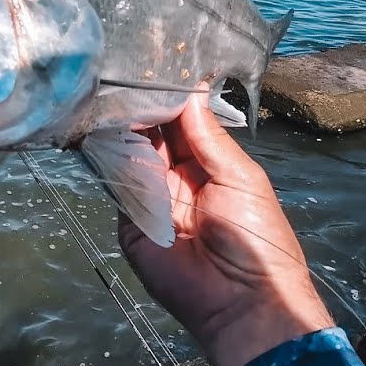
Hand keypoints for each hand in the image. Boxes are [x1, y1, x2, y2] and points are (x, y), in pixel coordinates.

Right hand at [119, 92, 333, 365]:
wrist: (242, 302)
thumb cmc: (257, 237)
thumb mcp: (241, 177)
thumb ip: (209, 136)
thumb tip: (191, 88)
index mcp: (207, 164)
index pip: (181, 122)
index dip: (170, 97)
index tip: (156, 64)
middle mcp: (175, 177)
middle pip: (151, 133)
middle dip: (142, 107)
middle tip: (127, 72)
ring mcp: (150, 198)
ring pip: (129, 153)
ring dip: (123, 127)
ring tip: (113, 92)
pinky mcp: (130, 220)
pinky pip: (117, 184)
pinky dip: (112, 158)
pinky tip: (108, 129)